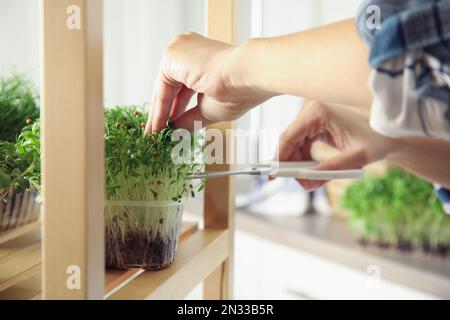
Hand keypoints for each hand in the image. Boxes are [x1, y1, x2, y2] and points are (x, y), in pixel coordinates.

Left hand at [145, 32, 272, 131]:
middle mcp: (188, 50)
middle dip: (162, 113)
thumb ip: (190, 118)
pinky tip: (159, 125)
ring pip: (164, 88)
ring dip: (159, 113)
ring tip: (156, 134)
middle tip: (156, 134)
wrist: (248, 75)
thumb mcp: (209, 109)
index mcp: (200, 58)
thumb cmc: (240, 89)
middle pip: (169, 87)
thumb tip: (175, 131)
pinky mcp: (172, 55)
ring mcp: (179, 50)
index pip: (180, 87)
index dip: (173, 110)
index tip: (167, 129)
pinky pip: (162, 87)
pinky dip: (160, 108)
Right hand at [276, 100, 397, 190]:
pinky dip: (304, 160)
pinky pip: (300, 144)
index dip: (279, 158)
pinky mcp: (315, 124)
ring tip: (311, 180)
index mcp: (318, 112)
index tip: (274, 176)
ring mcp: (312, 116)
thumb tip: (306, 181)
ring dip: (298, 164)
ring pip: (292, 144)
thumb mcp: (355, 159)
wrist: (388, 134)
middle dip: (290, 165)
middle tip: (300, 184)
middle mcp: (311, 110)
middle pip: (288, 141)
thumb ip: (329, 169)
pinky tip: (314, 171)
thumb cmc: (376, 141)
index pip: (288, 136)